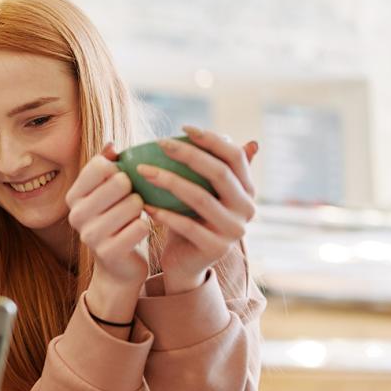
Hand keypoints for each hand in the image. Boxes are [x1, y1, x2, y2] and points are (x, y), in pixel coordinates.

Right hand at [66, 143, 149, 325]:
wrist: (118, 267)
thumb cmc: (116, 222)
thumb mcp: (107, 194)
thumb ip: (107, 167)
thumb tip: (112, 145)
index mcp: (74, 196)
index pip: (100, 165)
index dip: (120, 169)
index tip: (122, 182)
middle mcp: (76, 214)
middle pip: (120, 182)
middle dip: (134, 190)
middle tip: (132, 202)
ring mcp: (90, 235)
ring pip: (133, 203)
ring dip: (142, 209)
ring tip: (134, 217)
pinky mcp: (108, 252)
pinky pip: (141, 225)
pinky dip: (146, 226)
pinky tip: (138, 233)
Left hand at [136, 127, 258, 293]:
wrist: (185, 263)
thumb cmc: (190, 219)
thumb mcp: (200, 191)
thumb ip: (207, 167)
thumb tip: (209, 133)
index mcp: (247, 190)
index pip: (235, 156)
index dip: (212, 139)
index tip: (183, 127)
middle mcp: (247, 209)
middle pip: (219, 173)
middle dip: (188, 154)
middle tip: (160, 143)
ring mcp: (234, 231)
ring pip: (200, 198)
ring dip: (169, 180)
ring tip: (143, 170)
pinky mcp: (216, 248)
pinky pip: (186, 225)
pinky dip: (163, 213)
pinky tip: (144, 203)